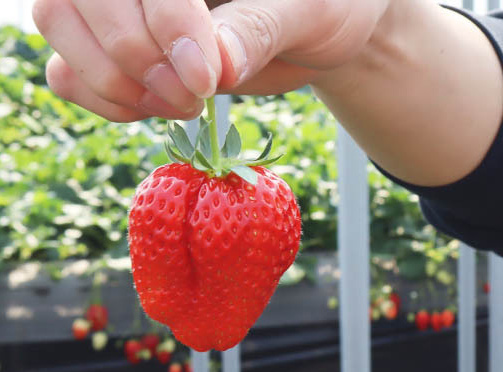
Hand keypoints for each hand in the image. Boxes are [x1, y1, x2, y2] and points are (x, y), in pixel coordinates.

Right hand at [33, 0, 389, 121]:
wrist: (318, 30)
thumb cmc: (325, 6)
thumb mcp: (310, 12)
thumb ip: (258, 30)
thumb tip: (216, 63)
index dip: (163, 25)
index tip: (208, 78)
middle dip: (138, 59)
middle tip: (198, 98)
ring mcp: (117, 0)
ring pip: (58, 24)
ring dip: (115, 83)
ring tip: (186, 105)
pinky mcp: (110, 42)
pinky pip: (65, 71)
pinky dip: (103, 100)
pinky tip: (159, 109)